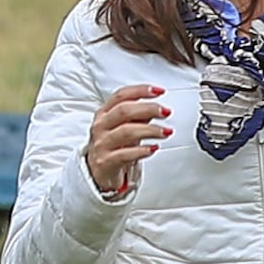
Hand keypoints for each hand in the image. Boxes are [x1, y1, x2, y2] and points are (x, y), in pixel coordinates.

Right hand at [82, 82, 174, 199]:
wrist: (99, 172)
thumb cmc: (113, 146)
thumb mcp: (124, 127)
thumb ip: (138, 116)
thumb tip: (156, 108)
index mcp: (104, 113)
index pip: (122, 95)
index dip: (140, 91)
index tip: (159, 91)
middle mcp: (101, 126)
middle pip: (124, 111)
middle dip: (148, 109)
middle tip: (165, 112)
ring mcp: (102, 144)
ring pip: (126, 131)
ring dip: (150, 130)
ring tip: (165, 132)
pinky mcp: (106, 161)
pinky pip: (125, 154)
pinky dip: (142, 150)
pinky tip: (153, 148)